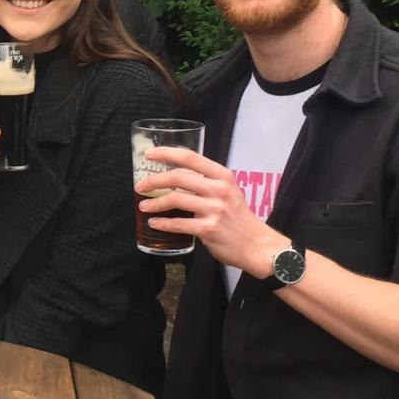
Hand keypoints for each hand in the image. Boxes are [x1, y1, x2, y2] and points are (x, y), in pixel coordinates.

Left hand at [135, 147, 283, 273]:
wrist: (257, 245)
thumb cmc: (239, 219)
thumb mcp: (228, 192)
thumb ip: (207, 183)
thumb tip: (176, 177)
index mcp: (223, 177)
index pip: (190, 158)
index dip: (166, 153)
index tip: (149, 154)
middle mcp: (219, 190)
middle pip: (178, 177)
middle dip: (154, 180)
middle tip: (141, 185)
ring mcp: (214, 209)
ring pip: (175, 200)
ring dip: (155, 203)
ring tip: (144, 205)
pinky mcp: (209, 229)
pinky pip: (179, 224)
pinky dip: (163, 223)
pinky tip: (154, 223)